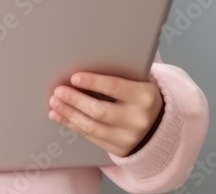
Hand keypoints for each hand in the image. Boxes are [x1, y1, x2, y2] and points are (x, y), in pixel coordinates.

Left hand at [48, 72, 164, 157]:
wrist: (161, 126)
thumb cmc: (142, 96)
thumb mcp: (140, 81)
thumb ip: (120, 75)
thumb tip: (87, 66)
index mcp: (145, 97)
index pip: (114, 87)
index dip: (92, 82)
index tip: (74, 77)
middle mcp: (138, 119)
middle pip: (99, 110)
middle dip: (75, 100)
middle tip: (58, 91)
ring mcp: (128, 138)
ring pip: (91, 126)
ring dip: (69, 114)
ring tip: (54, 103)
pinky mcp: (119, 150)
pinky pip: (91, 137)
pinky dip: (72, 126)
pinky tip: (60, 116)